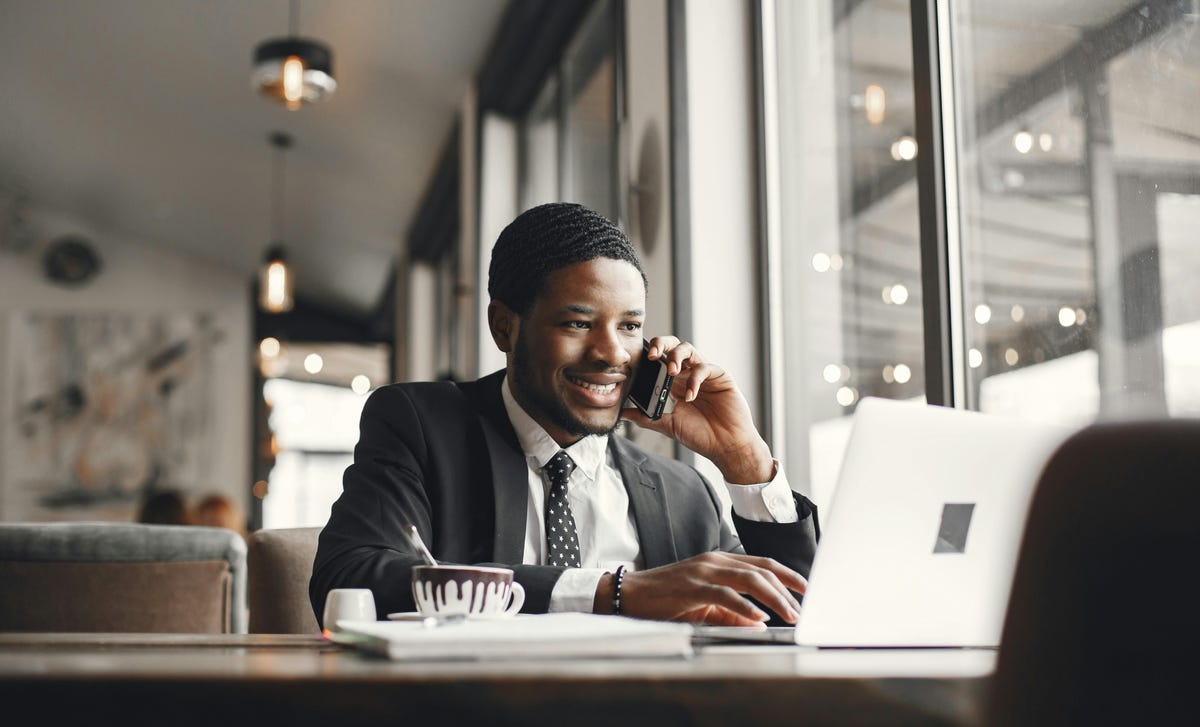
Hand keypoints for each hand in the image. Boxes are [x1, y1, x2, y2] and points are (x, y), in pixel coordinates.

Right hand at [595, 552, 805, 625]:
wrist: (631, 594)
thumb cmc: (667, 599)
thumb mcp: (705, 605)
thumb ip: (732, 611)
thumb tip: (759, 622)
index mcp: (720, 560)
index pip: (762, 564)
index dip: (787, 575)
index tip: (806, 589)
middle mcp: (715, 560)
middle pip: (761, 570)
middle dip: (787, 589)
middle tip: (803, 608)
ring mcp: (703, 571)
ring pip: (749, 579)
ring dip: (773, 598)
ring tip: (789, 613)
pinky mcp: (692, 587)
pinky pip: (724, 594)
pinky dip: (744, 605)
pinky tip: (758, 616)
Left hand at [621, 336, 773, 483]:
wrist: (725, 446)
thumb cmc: (699, 435)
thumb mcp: (666, 425)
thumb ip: (645, 417)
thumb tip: (621, 413)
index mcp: (673, 383)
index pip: (658, 359)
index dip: (647, 355)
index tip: (635, 360)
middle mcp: (687, 374)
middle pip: (672, 346)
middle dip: (660, 344)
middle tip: (652, 355)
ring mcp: (703, 373)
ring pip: (688, 349)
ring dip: (676, 356)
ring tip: (671, 372)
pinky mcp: (719, 376)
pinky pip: (704, 367)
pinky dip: (694, 379)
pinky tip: (690, 395)